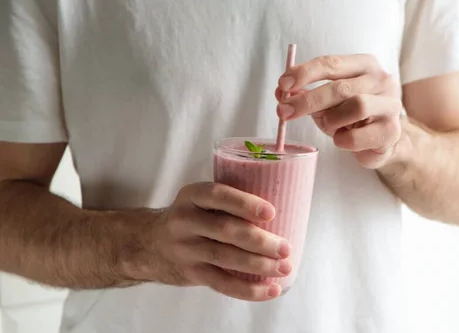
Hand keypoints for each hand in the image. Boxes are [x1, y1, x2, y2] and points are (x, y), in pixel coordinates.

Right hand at [128, 182, 291, 301]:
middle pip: (226, 231)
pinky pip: (222, 284)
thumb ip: (228, 202)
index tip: (271, 213)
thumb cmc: (190, 218)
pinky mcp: (191, 273)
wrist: (147, 244)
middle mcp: (185, 221)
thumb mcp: (199, 200)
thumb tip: (283, 209)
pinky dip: (248, 290)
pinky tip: (270, 289)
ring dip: (258, 265)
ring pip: (226, 258)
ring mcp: (186, 249)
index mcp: (192, 196)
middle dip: (259, 241)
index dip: (245, 204)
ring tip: (283, 268)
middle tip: (284, 248)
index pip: (218, 196)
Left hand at [276, 54, 406, 168]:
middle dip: (308, 100)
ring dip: (331, 120)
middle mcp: (381, 80)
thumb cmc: (351, 116)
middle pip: (341, 87)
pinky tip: (341, 140)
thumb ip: (306, 92)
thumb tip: (281, 91)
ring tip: (328, 127)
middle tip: (284, 111)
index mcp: (364, 65)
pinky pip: (359, 136)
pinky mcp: (391, 131)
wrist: (382, 140)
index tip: (283, 85)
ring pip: (356, 106)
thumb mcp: (327, 100)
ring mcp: (390, 105)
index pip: (331, 63)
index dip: (304, 73)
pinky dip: (343, 140)